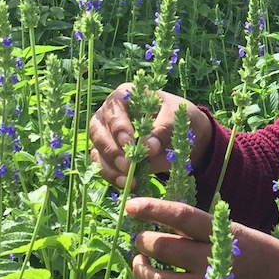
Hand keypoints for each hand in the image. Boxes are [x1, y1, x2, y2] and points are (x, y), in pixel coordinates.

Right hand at [88, 84, 209, 188]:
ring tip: (129, 179)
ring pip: (97, 149)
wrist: (181, 133)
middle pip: (98, 130)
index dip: (119, 127)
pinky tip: (126, 184)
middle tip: (128, 165)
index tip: (129, 143)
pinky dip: (112, 176)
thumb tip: (149, 148)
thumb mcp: (176, 117)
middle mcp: (109, 114)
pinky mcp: (107, 154)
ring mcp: (105, 134)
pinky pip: (102, 165)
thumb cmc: (177, 117)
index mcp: (124, 95)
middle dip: (112, 150)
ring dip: (110, 166)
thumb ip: (163, 129)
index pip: (114, 110)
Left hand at [127, 197, 278, 278]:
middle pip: (163, 248)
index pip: (181, 216)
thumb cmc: (261, 253)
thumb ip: (202, 230)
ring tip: (140, 264)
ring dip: (141, 271)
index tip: (131, 205)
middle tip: (140, 240)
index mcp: (223, 235)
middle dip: (143, 241)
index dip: (152, 208)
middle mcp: (214, 261)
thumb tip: (160, 221)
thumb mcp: (236, 231)